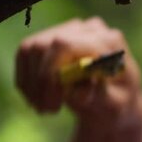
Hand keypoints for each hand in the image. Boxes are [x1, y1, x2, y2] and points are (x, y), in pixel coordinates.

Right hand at [15, 17, 141, 129]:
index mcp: (108, 42)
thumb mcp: (114, 108)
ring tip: (44, 109)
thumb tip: (91, 80)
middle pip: (43, 46)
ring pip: (30, 49)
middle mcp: (89, 29)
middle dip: (40, 83)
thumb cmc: (116, 107)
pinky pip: (25, 53)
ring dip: (31, 84)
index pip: (65, 45)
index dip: (49, 73)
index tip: (53, 104)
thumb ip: (102, 95)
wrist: (112, 103)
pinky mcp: (52, 37)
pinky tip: (37, 100)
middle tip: (48, 111)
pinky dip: (26, 80)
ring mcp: (69, 30)